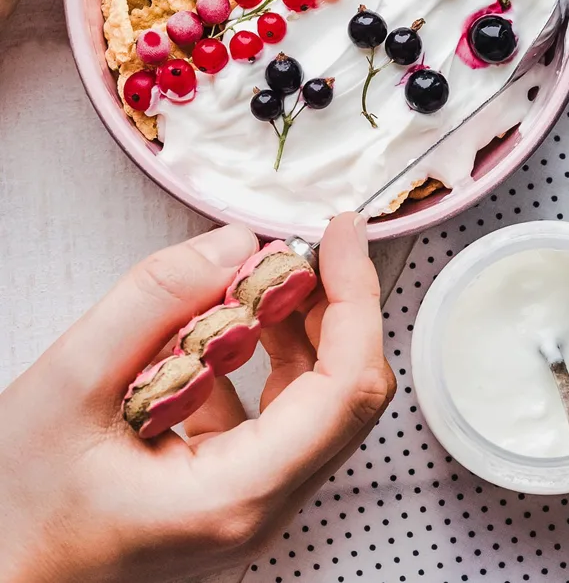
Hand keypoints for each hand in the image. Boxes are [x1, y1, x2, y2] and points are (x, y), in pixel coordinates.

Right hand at [0, 214, 395, 582]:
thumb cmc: (14, 510)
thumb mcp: (70, 385)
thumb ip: (155, 302)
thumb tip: (235, 244)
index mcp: (237, 495)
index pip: (346, 387)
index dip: (354, 300)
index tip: (339, 236)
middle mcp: (262, 511)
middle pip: (346, 394)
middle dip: (332, 310)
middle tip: (299, 251)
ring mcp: (253, 509)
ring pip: (317, 405)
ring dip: (298, 334)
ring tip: (256, 283)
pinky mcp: (235, 496)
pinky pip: (279, 421)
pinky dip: (264, 366)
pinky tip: (219, 337)